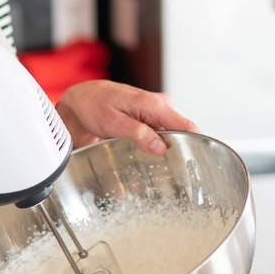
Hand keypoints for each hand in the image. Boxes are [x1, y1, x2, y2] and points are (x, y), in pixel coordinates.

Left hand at [56, 80, 196, 154]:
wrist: (79, 100)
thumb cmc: (92, 106)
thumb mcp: (112, 122)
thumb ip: (138, 134)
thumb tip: (162, 147)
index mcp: (153, 104)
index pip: (186, 125)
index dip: (194, 144)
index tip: (195, 163)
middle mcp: (158, 107)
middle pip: (179, 133)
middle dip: (176, 151)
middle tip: (169, 174)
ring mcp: (154, 113)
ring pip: (168, 137)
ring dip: (163, 151)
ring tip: (154, 167)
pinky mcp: (147, 120)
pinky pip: (158, 135)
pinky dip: (154, 146)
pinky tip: (145, 158)